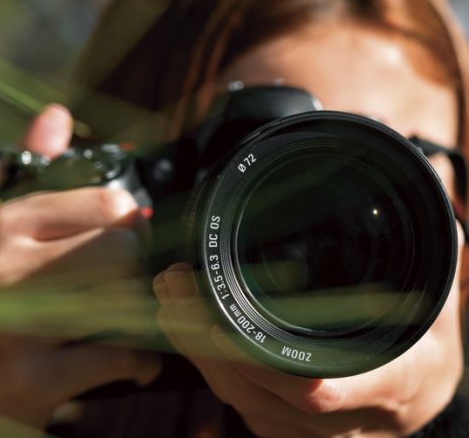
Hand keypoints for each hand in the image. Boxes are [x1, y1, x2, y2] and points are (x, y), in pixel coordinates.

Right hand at [0, 104, 161, 432]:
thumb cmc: (4, 302)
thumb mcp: (15, 234)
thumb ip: (40, 169)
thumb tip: (56, 114)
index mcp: (9, 222)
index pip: (111, 205)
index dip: (133, 229)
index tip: (125, 245)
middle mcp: (5, 267)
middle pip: (123, 254)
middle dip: (138, 274)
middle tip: (128, 289)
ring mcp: (13, 324)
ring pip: (126, 300)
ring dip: (142, 317)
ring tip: (127, 322)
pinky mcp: (30, 378)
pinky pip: (121, 356)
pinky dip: (139, 362)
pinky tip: (131, 362)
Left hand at [153, 227, 463, 437]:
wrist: (421, 395)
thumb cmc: (428, 342)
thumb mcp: (440, 299)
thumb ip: (435, 254)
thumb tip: (434, 193)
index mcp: (388, 385)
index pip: (317, 387)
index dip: (261, 358)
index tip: (217, 318)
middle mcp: (344, 421)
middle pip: (259, 392)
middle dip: (205, 337)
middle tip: (174, 282)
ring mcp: (308, 431)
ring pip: (239, 398)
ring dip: (194, 347)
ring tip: (168, 294)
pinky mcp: (283, 427)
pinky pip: (236, 400)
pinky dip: (204, 362)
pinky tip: (183, 325)